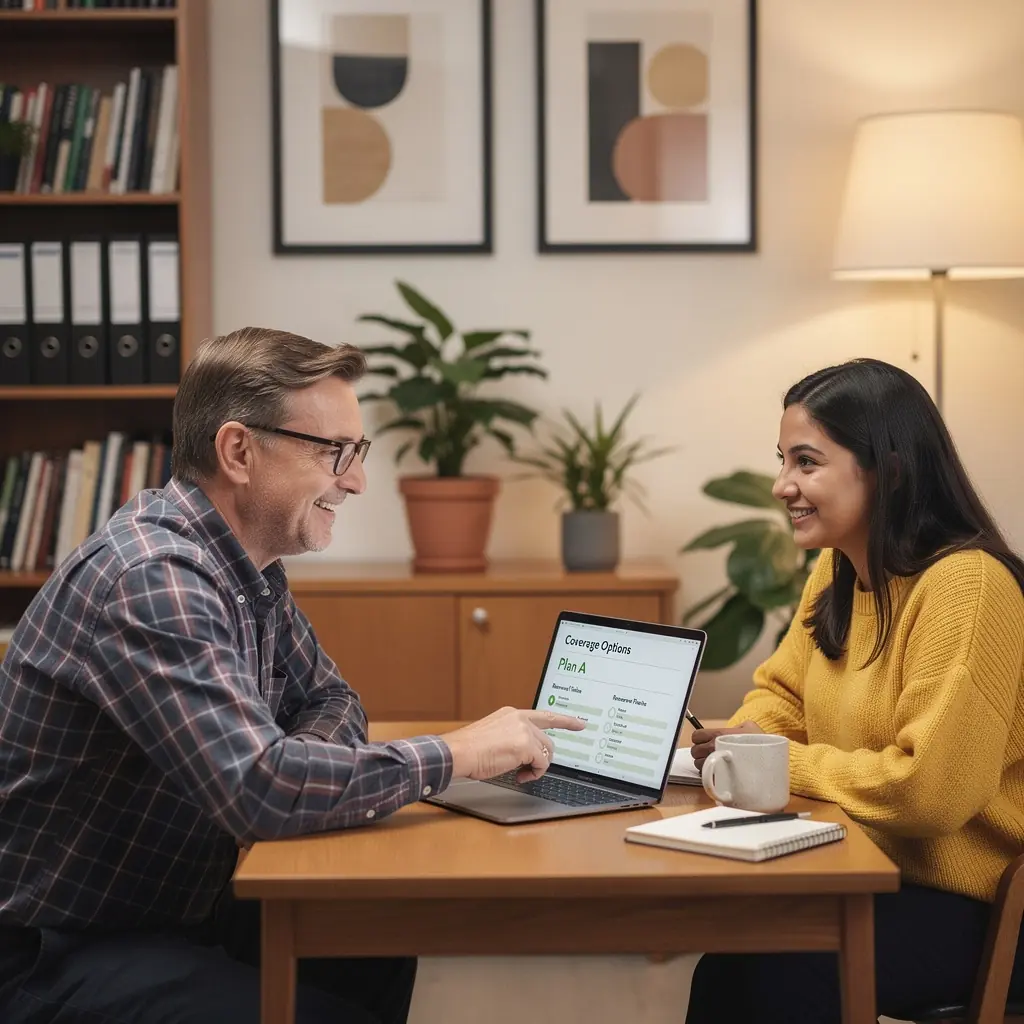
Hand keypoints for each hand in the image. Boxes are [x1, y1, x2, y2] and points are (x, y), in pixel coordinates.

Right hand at [441, 707, 585, 783]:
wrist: (459, 752)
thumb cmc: (470, 749)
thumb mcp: (493, 735)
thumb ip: (512, 738)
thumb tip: (525, 754)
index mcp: (512, 714)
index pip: (544, 715)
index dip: (565, 720)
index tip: (580, 723)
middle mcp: (520, 718)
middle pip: (547, 741)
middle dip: (542, 758)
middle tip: (527, 770)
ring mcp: (524, 730)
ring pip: (546, 752)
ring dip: (536, 767)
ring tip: (520, 773)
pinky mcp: (525, 745)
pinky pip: (542, 764)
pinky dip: (534, 774)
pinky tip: (520, 776)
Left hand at [690, 721, 762, 771]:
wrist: (771, 758)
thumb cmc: (760, 742)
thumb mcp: (749, 726)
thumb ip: (737, 726)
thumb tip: (732, 728)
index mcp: (718, 735)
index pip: (696, 736)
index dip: (699, 739)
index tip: (705, 741)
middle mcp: (714, 748)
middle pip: (695, 751)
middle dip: (700, 752)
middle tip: (710, 753)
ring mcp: (716, 763)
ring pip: (699, 765)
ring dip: (704, 765)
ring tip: (716, 763)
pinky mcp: (720, 777)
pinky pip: (707, 777)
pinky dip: (710, 775)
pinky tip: (719, 773)